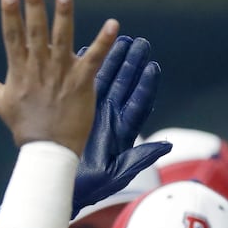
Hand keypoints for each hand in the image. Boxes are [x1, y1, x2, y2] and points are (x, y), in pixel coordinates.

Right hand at [0, 0, 119, 155]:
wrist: (47, 151)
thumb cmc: (25, 126)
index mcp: (19, 70)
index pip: (12, 36)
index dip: (10, 13)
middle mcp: (39, 69)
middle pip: (36, 31)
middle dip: (34, 5)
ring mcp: (60, 75)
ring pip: (62, 39)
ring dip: (64, 14)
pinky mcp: (81, 83)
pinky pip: (94, 59)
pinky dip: (103, 42)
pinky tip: (113, 24)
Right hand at [73, 35, 170, 215]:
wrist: (61, 188)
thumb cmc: (90, 187)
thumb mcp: (117, 174)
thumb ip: (139, 158)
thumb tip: (166, 146)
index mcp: (122, 133)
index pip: (138, 104)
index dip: (145, 86)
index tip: (152, 67)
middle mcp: (110, 120)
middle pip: (124, 86)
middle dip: (132, 64)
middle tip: (140, 43)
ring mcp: (94, 114)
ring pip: (105, 82)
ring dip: (113, 61)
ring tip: (120, 39)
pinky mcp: (77, 112)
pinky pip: (83, 87)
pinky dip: (86, 69)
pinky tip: (88, 52)